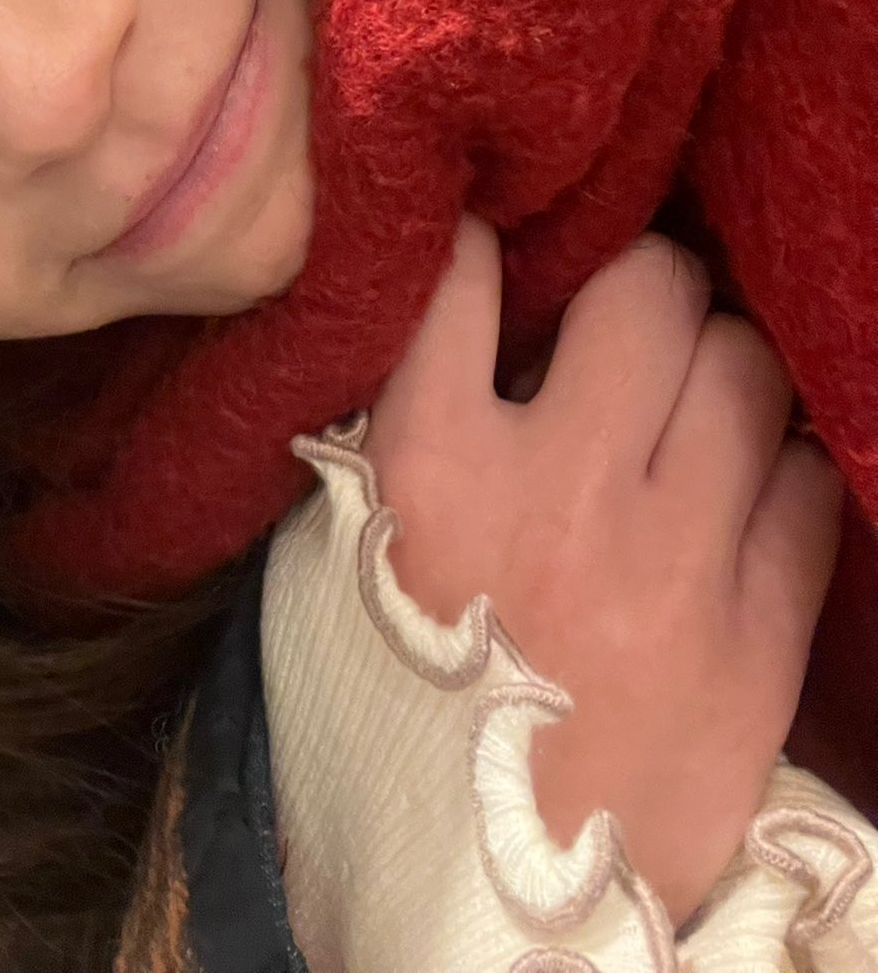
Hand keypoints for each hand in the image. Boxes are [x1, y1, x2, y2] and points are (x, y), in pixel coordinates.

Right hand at [364, 216, 844, 927]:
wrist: (469, 917)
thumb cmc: (382, 721)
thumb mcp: (334, 565)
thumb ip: (390, 431)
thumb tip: (458, 315)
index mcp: (428, 472)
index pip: (467, 274)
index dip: (482, 238)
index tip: (494, 246)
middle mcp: (560, 494)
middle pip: (647, 289)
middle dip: (634, 280)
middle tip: (618, 314)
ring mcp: (674, 565)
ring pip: (744, 363)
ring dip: (713, 360)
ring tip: (685, 398)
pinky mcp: (759, 641)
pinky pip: (809, 482)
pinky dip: (775, 463)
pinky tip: (733, 490)